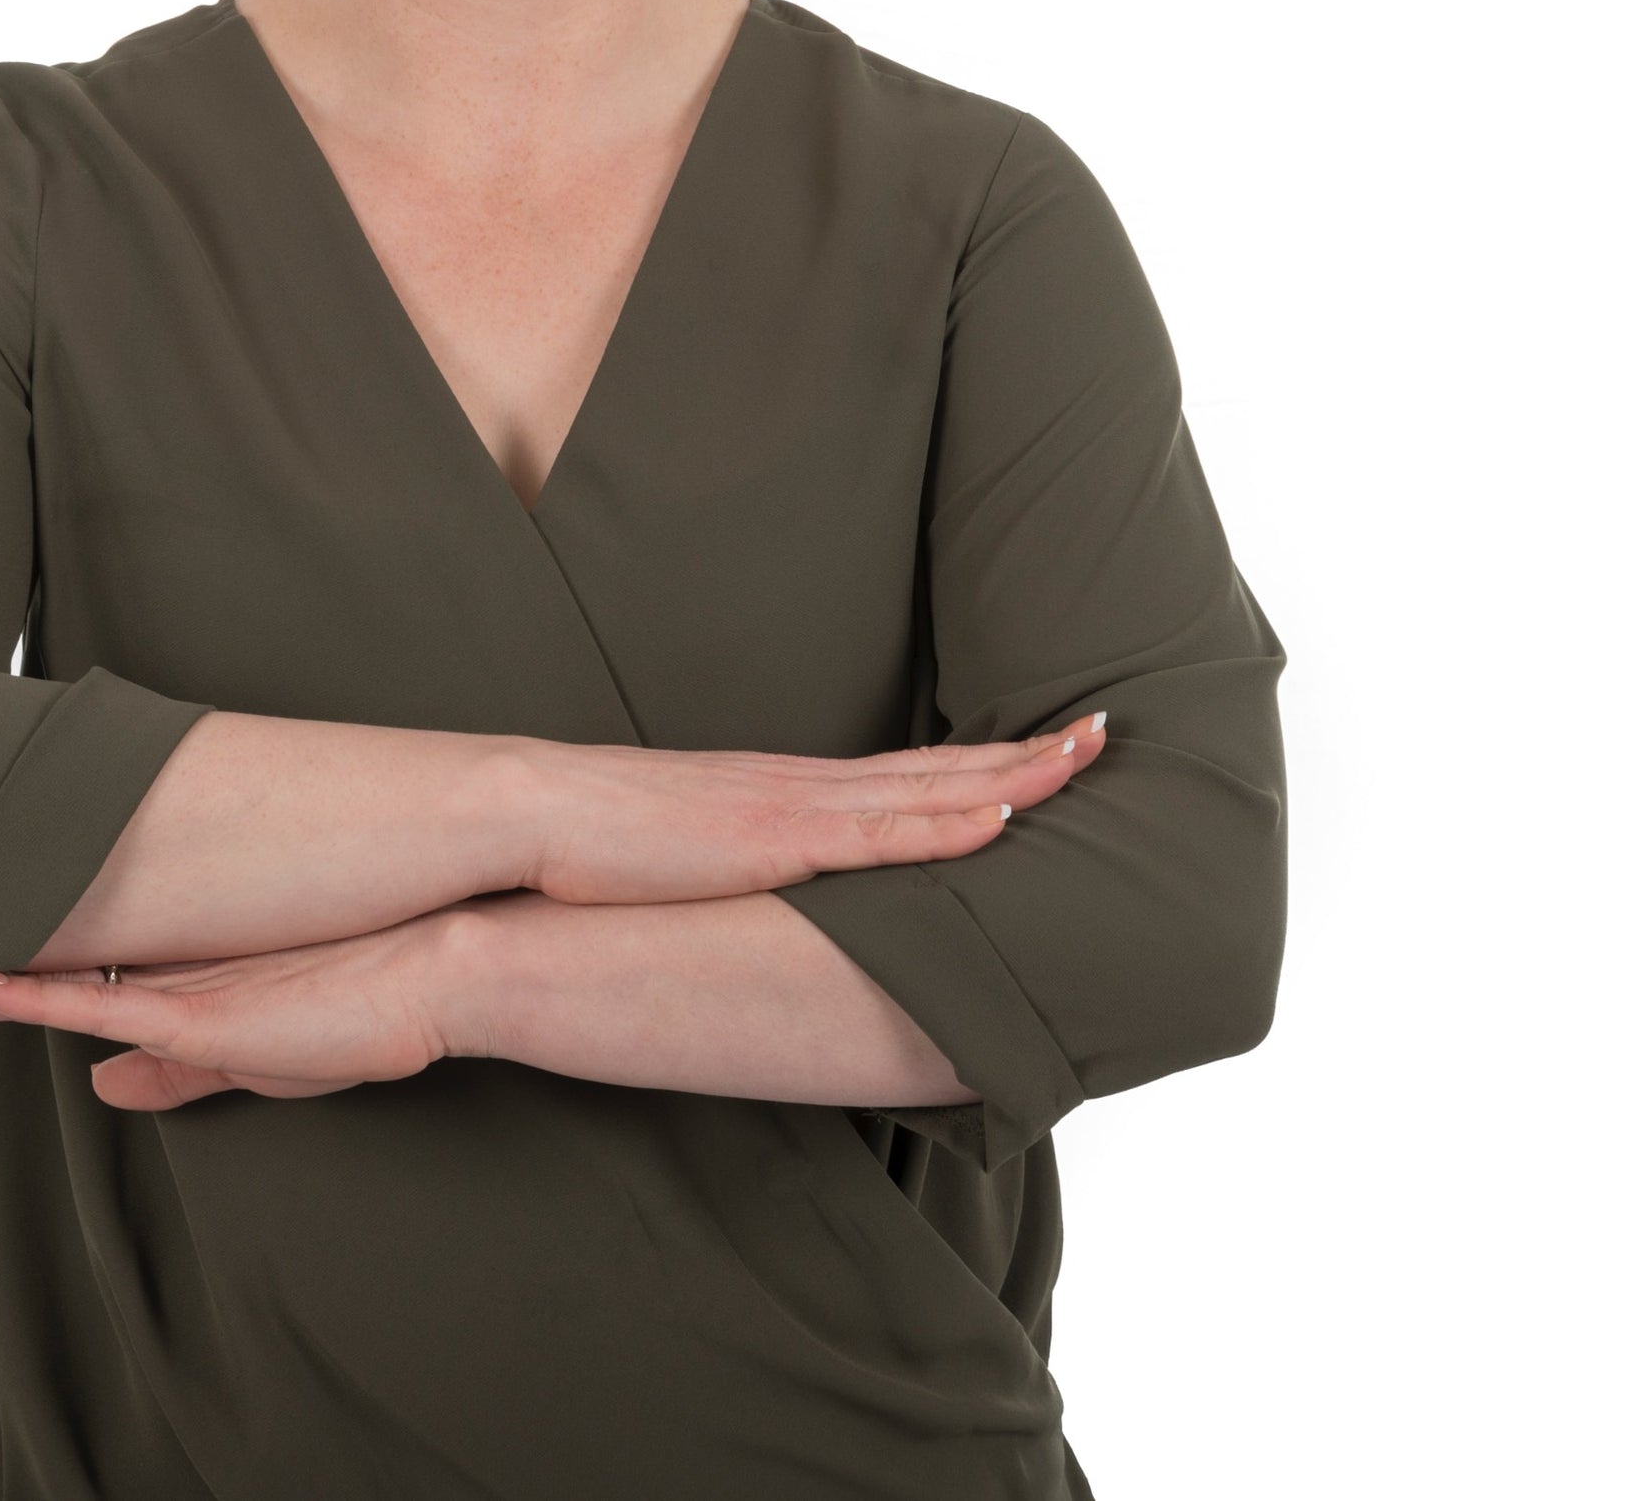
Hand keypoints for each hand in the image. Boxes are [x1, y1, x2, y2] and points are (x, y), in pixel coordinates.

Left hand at [0, 908, 482, 1112]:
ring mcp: (168, 984)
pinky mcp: (193, 1008)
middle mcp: (151, 970)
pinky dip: (26, 994)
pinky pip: (88, 999)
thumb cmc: (355, 1017)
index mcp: (158, 980)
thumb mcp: (248, 1061)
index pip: (43, 975)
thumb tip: (103, 1089)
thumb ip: (174, 1076)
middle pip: (19, 966)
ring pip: (35, 977)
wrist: (433, 978)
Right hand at [516, 711, 1109, 905]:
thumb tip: (744, 903)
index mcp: (780, 791)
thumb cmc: (585, 847)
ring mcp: (796, 808)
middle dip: (1026, 752)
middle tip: (1104, 731)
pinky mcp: (780, 841)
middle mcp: (801, 785)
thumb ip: (725, 873)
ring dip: (1018, 772)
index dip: (976, 762)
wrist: (529, 813)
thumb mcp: (676, 859)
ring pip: (934, 788)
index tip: (1040, 748)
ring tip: (1088, 752)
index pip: (899, 773)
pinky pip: (889, 833)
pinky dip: (955, 823)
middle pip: (939, 767)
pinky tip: (1009, 815)